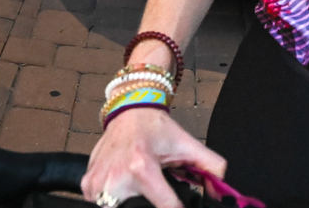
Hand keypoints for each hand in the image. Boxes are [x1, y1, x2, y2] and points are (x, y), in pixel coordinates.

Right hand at [82, 107, 226, 207]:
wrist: (130, 111)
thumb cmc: (156, 128)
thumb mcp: (187, 144)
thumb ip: (211, 167)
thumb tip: (221, 192)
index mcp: (143, 168)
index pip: (167, 207)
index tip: (181, 204)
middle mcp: (117, 177)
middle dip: (150, 203)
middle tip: (155, 189)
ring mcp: (98, 183)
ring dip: (131, 201)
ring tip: (137, 186)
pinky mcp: (87, 184)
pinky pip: (100, 203)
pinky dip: (113, 198)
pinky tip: (123, 183)